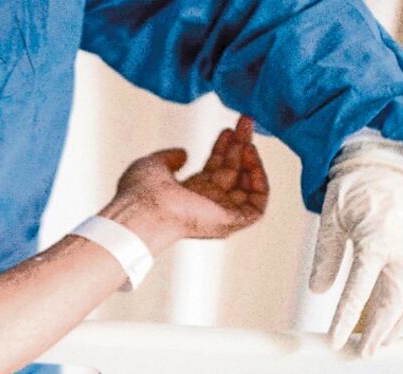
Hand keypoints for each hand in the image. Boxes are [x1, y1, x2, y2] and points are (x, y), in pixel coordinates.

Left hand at [103, 116, 268, 246]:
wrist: (144, 209)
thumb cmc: (141, 191)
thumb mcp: (154, 164)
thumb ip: (170, 158)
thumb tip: (184, 153)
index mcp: (188, 194)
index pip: (214, 169)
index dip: (223, 148)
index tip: (227, 129)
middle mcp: (205, 205)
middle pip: (232, 173)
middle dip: (240, 146)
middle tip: (246, 122)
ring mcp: (219, 214)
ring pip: (247, 187)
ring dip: (252, 161)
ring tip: (248, 139)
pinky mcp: (230, 222)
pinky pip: (257, 206)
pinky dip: (260, 183)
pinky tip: (252, 159)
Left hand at [310, 161, 402, 355]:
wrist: (387, 169)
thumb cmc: (353, 194)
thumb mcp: (330, 220)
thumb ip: (325, 257)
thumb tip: (318, 290)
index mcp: (376, 240)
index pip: (359, 290)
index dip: (346, 320)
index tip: (336, 342)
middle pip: (395, 301)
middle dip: (380, 331)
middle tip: (364, 353)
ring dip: (400, 327)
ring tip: (383, 345)